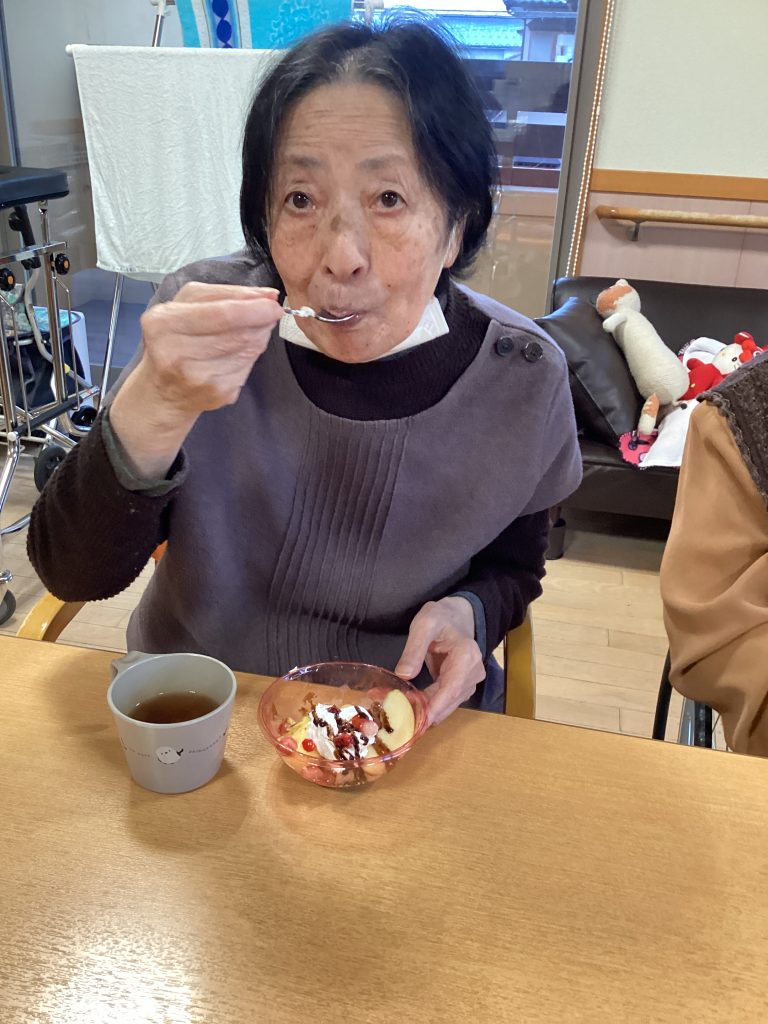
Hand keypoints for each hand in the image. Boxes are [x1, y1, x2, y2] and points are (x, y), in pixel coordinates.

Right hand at [110, 283, 283, 478]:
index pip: (223, 313)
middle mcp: (177, 353)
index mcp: (164, 322)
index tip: (274, 301)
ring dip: (259, 336)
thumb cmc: (173, 339)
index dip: (255, 307)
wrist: (163, 391)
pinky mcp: (216, 393)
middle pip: (239, 333)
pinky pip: (247, 368)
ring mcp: (198, 377)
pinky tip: (241, 351)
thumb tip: (268, 295)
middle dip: (262, 320)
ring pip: (248, 350)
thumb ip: (224, 294)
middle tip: (271, 313)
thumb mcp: (186, 305)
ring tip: (254, 330)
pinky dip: (251, 356)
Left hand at [395, 597, 485, 725]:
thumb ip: (414, 649)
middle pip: (451, 699)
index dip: (436, 706)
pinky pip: (448, 700)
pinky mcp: (464, 684)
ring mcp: (471, 679)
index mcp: (466, 654)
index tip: (420, 721)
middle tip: (404, 722)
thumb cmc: (441, 617)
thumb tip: (403, 675)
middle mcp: (474, 671)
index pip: (452, 687)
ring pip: (450, 703)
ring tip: (406, 716)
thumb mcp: (424, 625)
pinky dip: (433, 706)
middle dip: (429, 712)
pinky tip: (416, 708)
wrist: (458, 616)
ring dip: (430, 711)